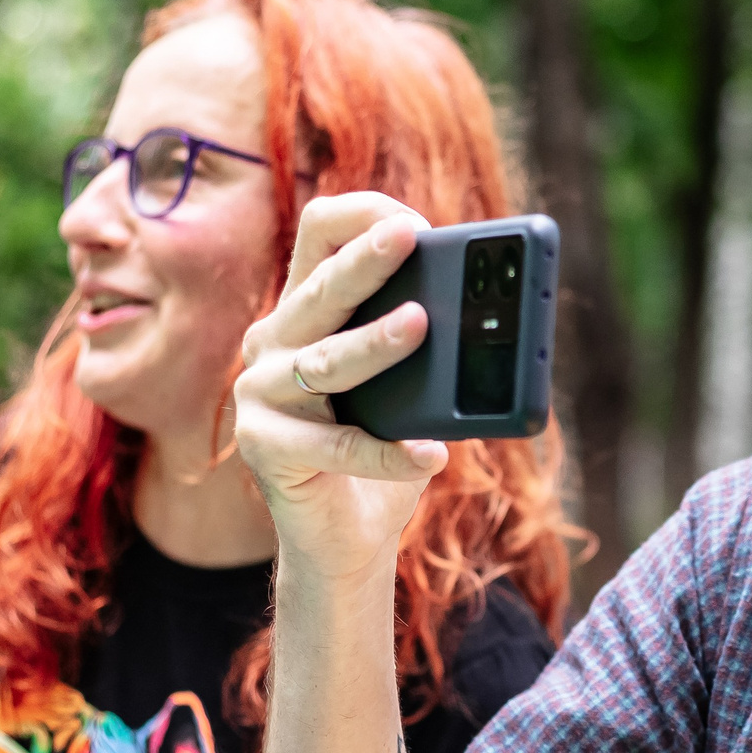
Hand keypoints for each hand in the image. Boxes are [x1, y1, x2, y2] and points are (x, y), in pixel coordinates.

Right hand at [234, 193, 449, 573]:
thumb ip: (429, 346)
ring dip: (376, 342)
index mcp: (305, 309)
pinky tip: (431, 455)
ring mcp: (261, 394)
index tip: (416, 225)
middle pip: (321, 288)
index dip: (363, 216)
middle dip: (367, 259)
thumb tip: (490, 319)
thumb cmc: (382, 444)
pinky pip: (337, 446)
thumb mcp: (408, 385)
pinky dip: (391, 452)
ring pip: (327, 361)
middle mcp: (273, 342)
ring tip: (421, 326)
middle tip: (410, 238)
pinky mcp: (266, 448)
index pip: (320, 233)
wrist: (346, 535)